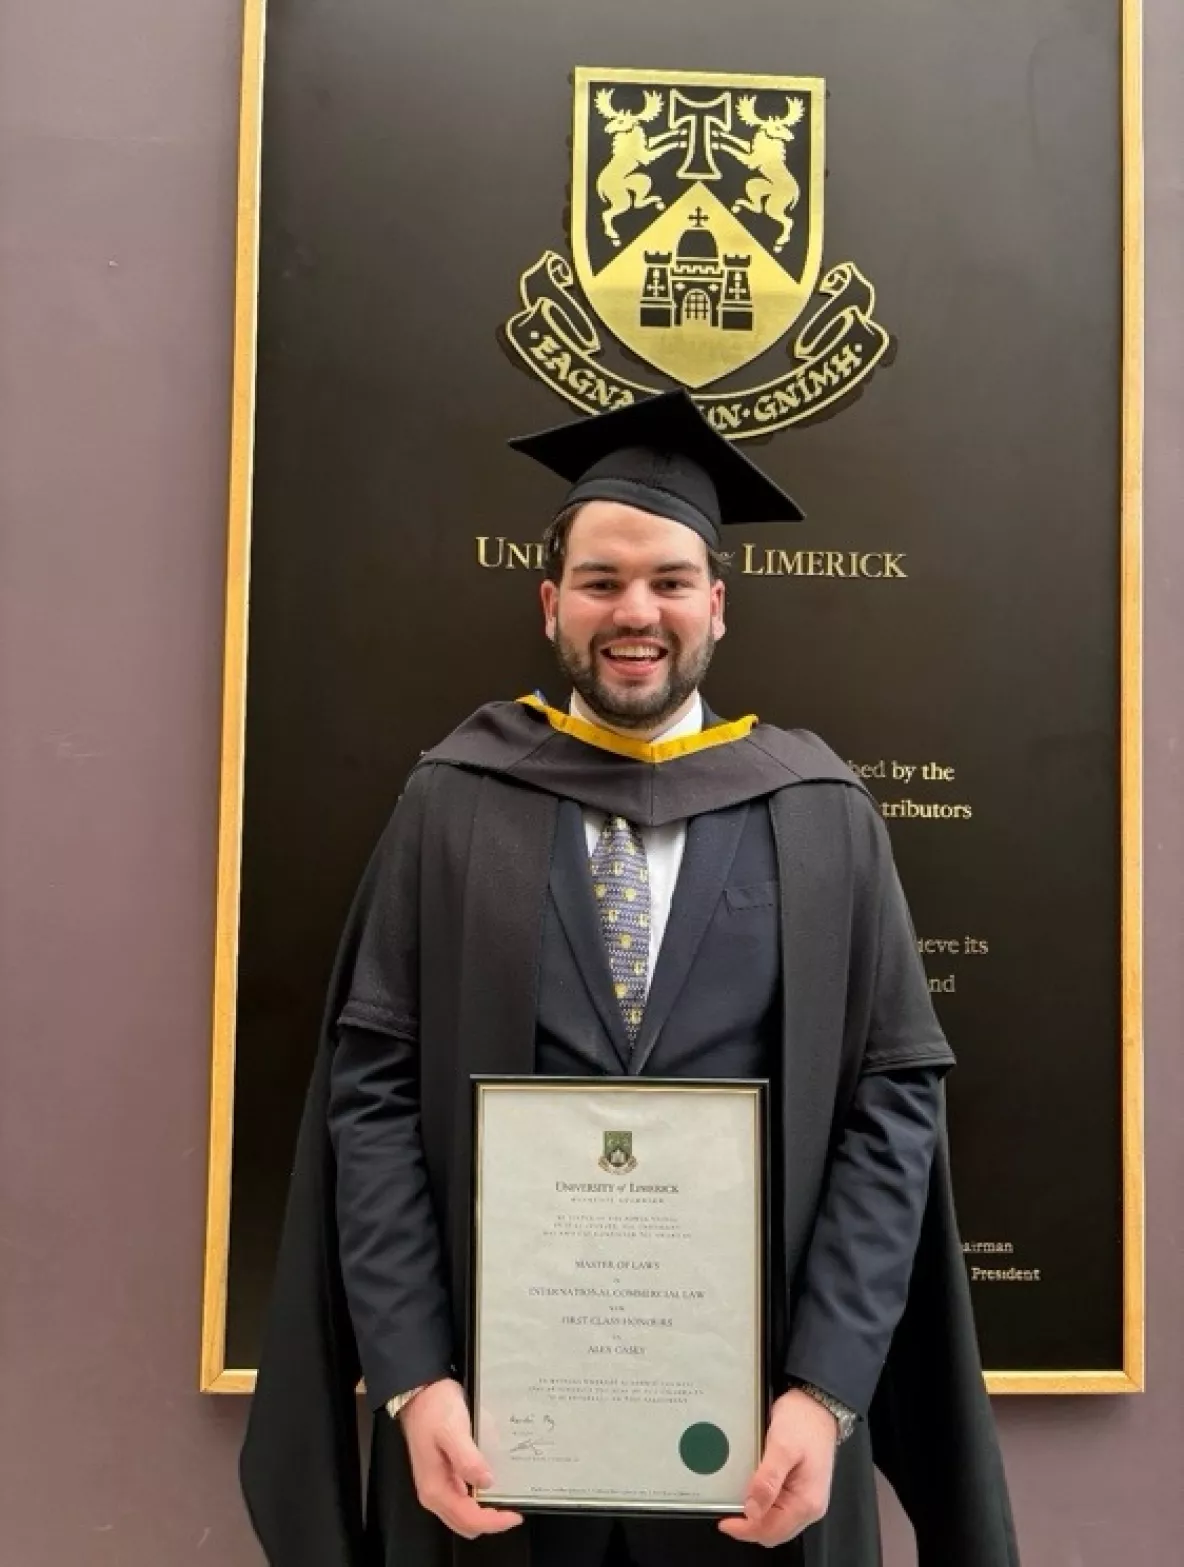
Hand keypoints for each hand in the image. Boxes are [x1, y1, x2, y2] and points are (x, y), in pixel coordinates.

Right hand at [398, 1377, 522, 1538]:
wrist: (419, 1391)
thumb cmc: (435, 1409)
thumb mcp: (453, 1431)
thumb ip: (468, 1460)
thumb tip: (487, 1483)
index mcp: (435, 1489)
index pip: (468, 1519)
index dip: (493, 1523)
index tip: (515, 1516)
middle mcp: (434, 1493)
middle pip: (465, 1523)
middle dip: (490, 1522)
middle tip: (514, 1508)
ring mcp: (437, 1485)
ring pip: (465, 1513)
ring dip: (485, 1511)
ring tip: (507, 1496)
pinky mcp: (443, 1475)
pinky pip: (463, 1498)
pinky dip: (479, 1498)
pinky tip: (492, 1482)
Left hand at [717, 1388, 837, 1546]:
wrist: (817, 1404)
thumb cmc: (803, 1422)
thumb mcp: (781, 1447)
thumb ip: (767, 1481)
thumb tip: (752, 1511)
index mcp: (806, 1502)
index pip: (771, 1531)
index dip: (745, 1530)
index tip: (724, 1522)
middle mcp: (809, 1507)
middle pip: (773, 1531)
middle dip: (749, 1526)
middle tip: (726, 1510)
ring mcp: (805, 1499)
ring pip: (775, 1521)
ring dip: (755, 1515)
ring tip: (736, 1501)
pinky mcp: (800, 1489)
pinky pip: (778, 1506)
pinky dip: (763, 1504)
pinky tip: (751, 1491)